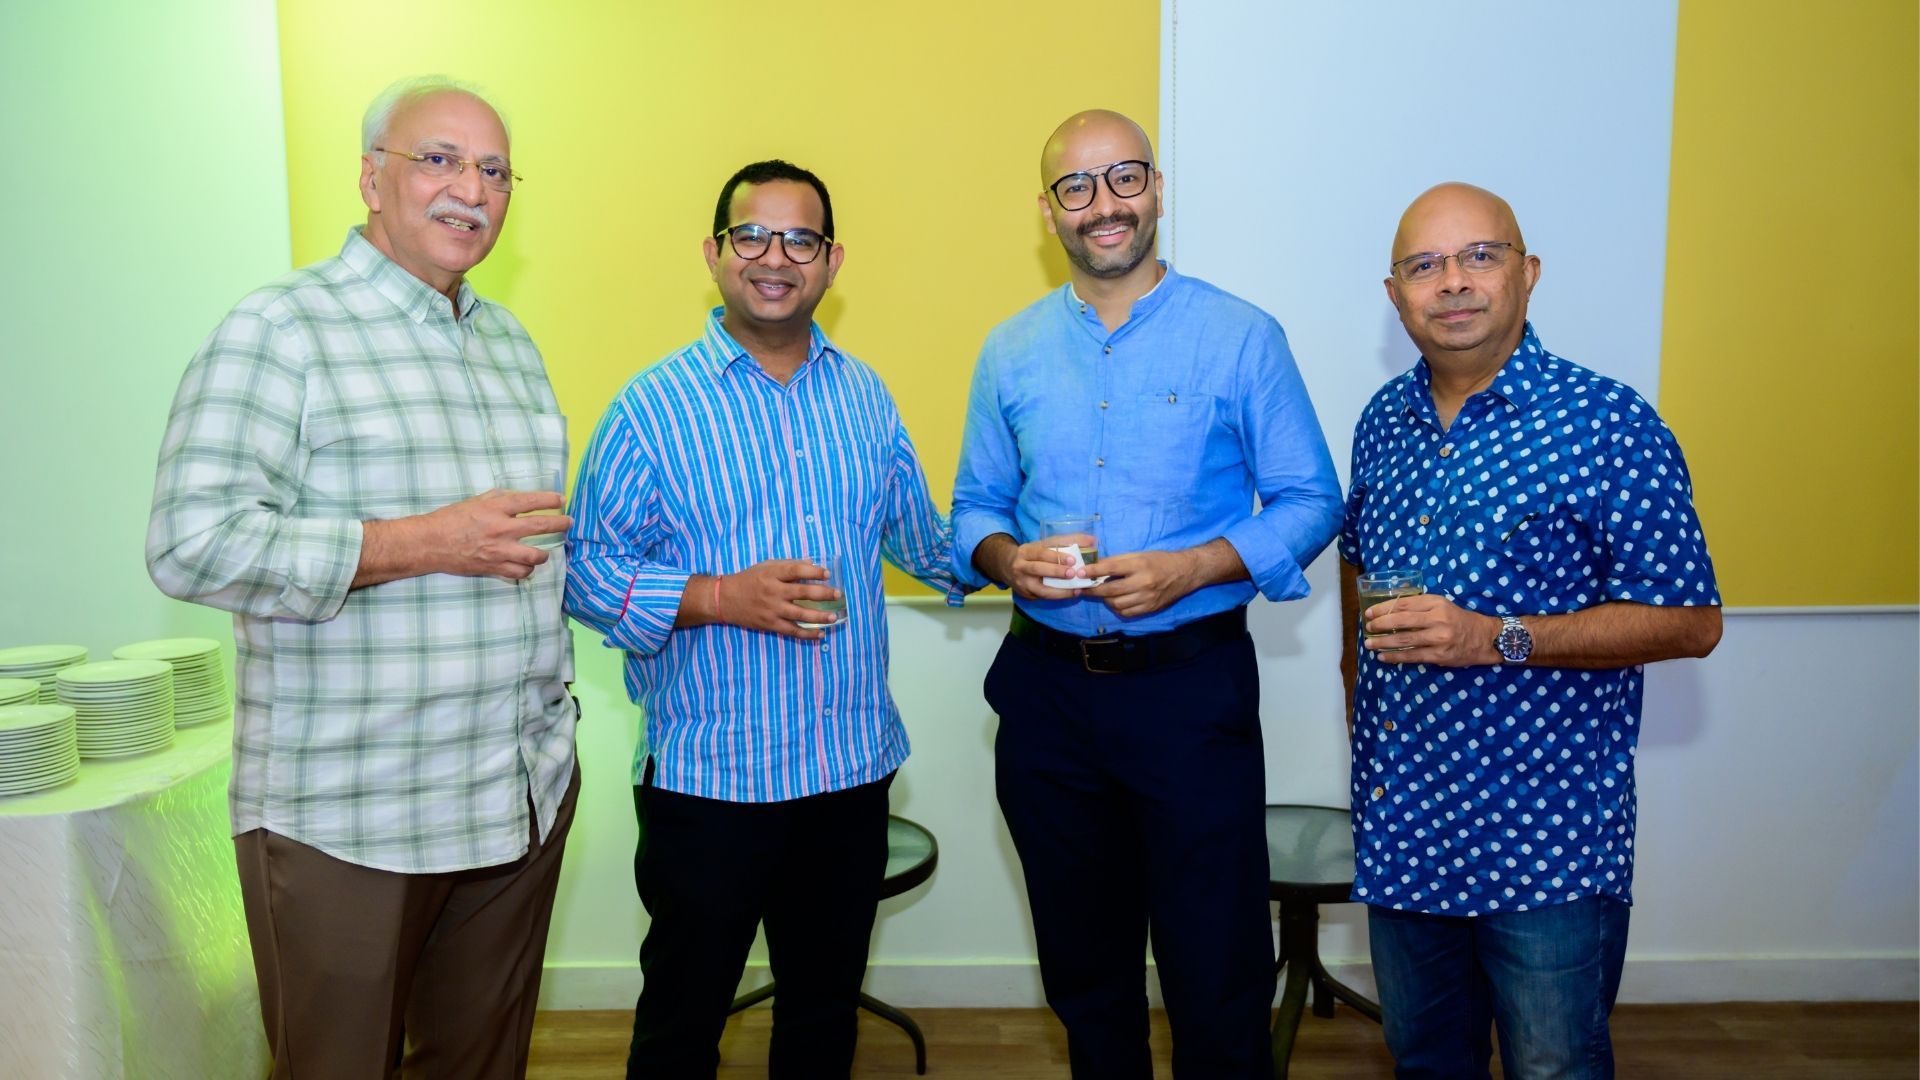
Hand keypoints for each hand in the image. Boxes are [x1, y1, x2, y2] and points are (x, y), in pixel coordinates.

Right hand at [414, 489, 570, 580]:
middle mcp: (500, 528)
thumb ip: (499, 499)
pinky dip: (526, 569)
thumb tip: (519, 498)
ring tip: (544, 552)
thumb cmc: (451, 519)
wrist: (430, 543)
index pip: (530, 501)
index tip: (561, 500)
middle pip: (540, 527)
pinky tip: (526, 565)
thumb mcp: (475, 501)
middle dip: (559, 524)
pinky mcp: (493, 568)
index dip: (549, 500)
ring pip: (535, 555)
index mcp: (495, 508)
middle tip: (568, 523)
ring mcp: (498, 550)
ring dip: (544, 554)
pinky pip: (520, 572)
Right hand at [715, 559, 840, 639]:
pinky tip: (820, 634)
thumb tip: (812, 565)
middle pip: (802, 593)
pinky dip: (807, 634)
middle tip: (838, 594)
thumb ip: (788, 566)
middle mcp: (773, 591)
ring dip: (819, 617)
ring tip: (834, 617)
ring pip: (800, 615)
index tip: (828, 574)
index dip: (814, 572)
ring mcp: (772, 610)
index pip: (796, 570)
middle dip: (823, 594)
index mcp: (772, 574)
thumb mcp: (766, 566)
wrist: (725, 599)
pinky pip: (792, 631)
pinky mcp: (770, 624)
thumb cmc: (749, 579)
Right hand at [993, 534, 1090, 601]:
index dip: (1056, 555)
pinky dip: (1058, 596)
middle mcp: (1021, 567)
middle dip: (1056, 571)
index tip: (1073, 559)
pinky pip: (1043, 597)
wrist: (1006, 567)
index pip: (1040, 552)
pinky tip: (1072, 594)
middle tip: (1073, 573)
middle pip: (1037, 568)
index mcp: (1026, 551)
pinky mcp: (1026, 595)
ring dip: (1059, 590)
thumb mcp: (1043, 545)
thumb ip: (1065, 542)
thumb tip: (1091, 540)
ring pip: (1040, 588)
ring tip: (1076, 589)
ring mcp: (1022, 583)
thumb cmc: (1032, 555)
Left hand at [1085, 549, 1199, 617]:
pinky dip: (1117, 608)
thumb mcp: (1140, 555)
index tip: (1080, 572)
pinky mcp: (1150, 608)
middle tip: (1083, 588)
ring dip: (1105, 600)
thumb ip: (1118, 561)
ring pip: (1117, 604)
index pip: (1111, 568)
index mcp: (1140, 565)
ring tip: (1101, 594)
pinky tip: (1115, 601)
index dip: (1093, 571)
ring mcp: (1147, 598)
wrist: (1185, 572)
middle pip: (1111, 590)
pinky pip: (1126, 613)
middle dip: (1093, 590)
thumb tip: (1096, 566)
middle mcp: (1143, 582)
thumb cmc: (1160, 560)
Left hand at [1362, 593, 1500, 666]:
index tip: (1369, 613)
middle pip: (1401, 620)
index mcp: (1436, 603)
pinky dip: (1395, 657)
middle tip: (1367, 627)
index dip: (1383, 608)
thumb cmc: (1459, 619)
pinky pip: (1412, 656)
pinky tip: (1383, 657)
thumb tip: (1390, 609)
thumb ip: (1419, 605)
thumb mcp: (1442, 605)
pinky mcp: (1439, 655)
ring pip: (1404, 639)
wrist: (1484, 638)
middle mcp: (1437, 619)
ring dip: (1383, 642)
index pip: (1403, 604)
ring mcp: (1438, 638)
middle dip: (1380, 624)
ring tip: (1369, 644)